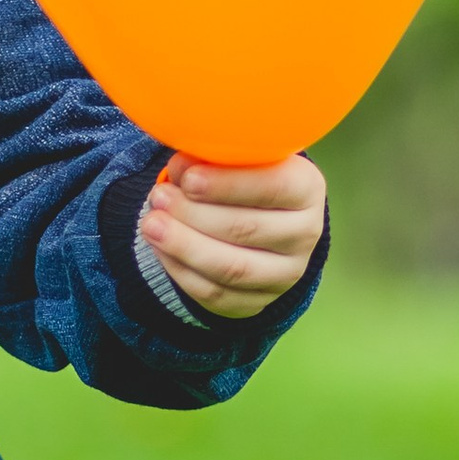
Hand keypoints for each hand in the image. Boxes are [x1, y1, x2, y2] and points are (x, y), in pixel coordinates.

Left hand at [140, 154, 326, 322]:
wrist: (262, 218)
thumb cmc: (244, 177)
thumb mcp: (239, 158)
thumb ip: (214, 157)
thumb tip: (180, 167)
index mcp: (306, 188)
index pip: (272, 187)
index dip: (226, 184)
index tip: (187, 178)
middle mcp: (305, 234)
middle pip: (246, 229)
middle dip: (193, 214)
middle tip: (159, 198)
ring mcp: (286, 273)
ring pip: (231, 268)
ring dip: (183, 246)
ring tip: (151, 224)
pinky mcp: (259, 301)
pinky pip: (216, 294)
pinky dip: (181, 271)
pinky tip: (160, 248)